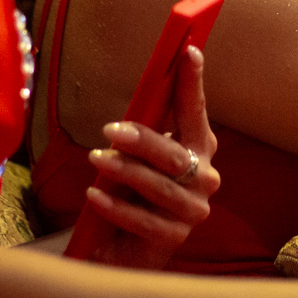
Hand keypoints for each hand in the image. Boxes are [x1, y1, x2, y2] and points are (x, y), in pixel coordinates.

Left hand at [82, 45, 221, 269]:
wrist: (124, 246)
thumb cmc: (131, 189)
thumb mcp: (135, 153)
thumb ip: (143, 126)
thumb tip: (143, 83)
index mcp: (198, 148)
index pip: (197, 111)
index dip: (193, 82)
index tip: (188, 51)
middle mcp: (204, 178)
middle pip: (175, 155)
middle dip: (143, 140)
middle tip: (110, 129)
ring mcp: (192, 211)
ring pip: (159, 187)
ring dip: (124, 172)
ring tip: (96, 160)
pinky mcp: (174, 239)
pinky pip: (143, 221)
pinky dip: (116, 207)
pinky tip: (94, 196)